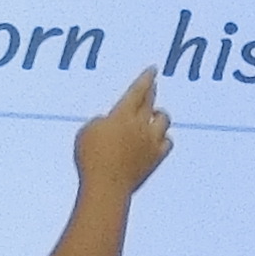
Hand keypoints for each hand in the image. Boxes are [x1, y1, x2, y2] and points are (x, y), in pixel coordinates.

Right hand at [73, 70, 174, 198]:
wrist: (107, 185)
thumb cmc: (91, 158)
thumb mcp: (87, 132)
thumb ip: (101, 122)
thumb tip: (111, 122)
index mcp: (122, 115)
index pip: (137, 91)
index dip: (146, 79)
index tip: (153, 70)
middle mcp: (140, 125)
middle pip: (150, 103)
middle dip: (151, 92)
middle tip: (152, 86)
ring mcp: (150, 142)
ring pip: (163, 120)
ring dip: (159, 115)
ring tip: (154, 115)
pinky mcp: (155, 159)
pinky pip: (167, 142)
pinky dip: (164, 138)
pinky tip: (159, 139)